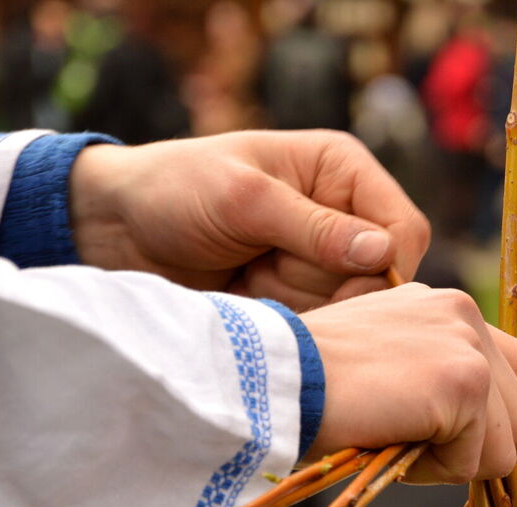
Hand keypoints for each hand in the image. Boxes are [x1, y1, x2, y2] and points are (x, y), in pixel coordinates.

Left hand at [69, 130, 429, 309]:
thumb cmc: (173, 190)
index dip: (386, 265)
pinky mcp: (297, 294)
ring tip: (256, 294)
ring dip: (312, 311)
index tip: (346, 292)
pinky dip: (296, 327)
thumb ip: (314, 227)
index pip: (403, 227)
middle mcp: (341, 214)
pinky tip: (256, 311)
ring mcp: (319, 260)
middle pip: (383, 277)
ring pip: (354, 307)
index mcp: (341, 171)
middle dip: (339, 294)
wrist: (113, 231)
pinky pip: (322, 323)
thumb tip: (382, 253)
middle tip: (284, 292)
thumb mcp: (244, 200)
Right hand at [301, 284, 516, 483]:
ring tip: (394, 436)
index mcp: (448, 306)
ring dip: (452, 461)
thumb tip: (483, 430)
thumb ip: (435, 376)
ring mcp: (470, 346)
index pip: (515, 377)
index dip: (480, 420)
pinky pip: (476, 463)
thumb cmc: (309, 385)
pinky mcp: (465, 383)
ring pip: (508, 445)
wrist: (265, 381)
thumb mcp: (383, 363)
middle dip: (471, 445)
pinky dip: (432, 472)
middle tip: (404, 435)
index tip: (425, 425)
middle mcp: (466, 312)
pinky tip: (388, 441)